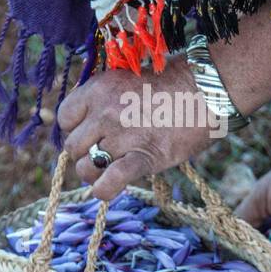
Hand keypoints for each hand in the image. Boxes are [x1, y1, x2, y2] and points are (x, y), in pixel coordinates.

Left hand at [57, 54, 218, 200]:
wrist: (205, 91)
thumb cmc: (169, 86)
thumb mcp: (125, 81)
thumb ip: (102, 101)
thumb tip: (86, 128)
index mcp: (98, 89)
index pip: (65, 117)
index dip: (75, 128)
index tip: (90, 132)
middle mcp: (105, 111)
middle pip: (73, 145)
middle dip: (84, 152)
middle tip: (103, 151)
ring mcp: (122, 136)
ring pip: (86, 167)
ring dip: (94, 172)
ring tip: (109, 169)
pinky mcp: (143, 157)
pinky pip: (110, 181)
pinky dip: (103, 190)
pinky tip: (106, 189)